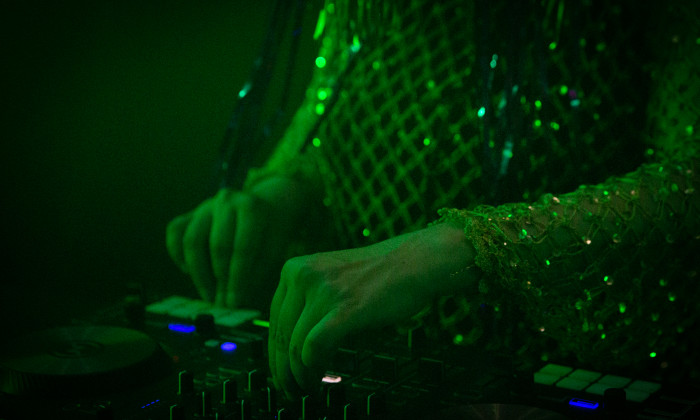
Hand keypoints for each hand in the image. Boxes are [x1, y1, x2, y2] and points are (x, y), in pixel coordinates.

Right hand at [166, 176, 313, 308]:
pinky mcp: (191, 212)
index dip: (238, 279)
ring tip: (210, 295)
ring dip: (199, 274)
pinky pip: (175, 233)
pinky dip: (178, 254)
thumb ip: (255, 272)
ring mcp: (206, 205)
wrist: (267, 205)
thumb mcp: (274, 248)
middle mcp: (226, 200)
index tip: (235, 302)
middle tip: (222, 303)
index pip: (243, 248)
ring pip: (192, 241)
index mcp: (252, 207)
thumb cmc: (271, 231)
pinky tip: (189, 272)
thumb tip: (233, 301)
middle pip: (217, 246)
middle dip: (220, 280)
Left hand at [268, 222, 477, 397]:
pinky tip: (321, 379)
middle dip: (283, 371)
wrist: (415, 261)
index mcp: (294, 269)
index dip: (275, 353)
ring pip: (294, 347)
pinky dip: (313, 370)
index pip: (274, 321)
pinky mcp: (344, 309)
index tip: (280, 372)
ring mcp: (323, 292)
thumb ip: (308, 300)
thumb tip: (292, 346)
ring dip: (298, 376)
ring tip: (308, 390)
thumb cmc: (378, 273)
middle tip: (290, 390)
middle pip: (281, 336)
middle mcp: (303, 277)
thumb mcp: (330, 277)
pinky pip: (313, 348)